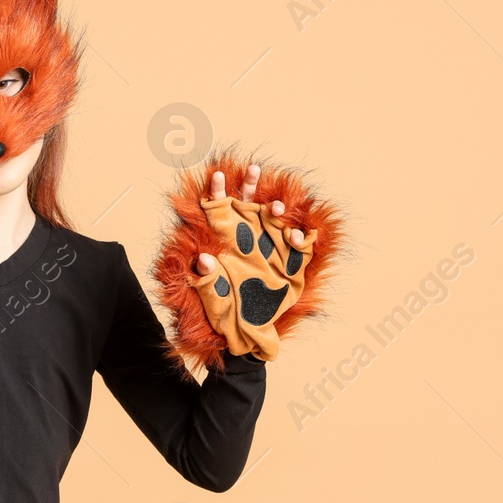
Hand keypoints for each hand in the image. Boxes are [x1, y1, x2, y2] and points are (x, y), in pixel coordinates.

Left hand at [187, 163, 318, 360]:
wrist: (249, 334)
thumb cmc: (226, 315)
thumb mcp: (214, 298)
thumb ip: (208, 279)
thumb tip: (203, 260)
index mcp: (227, 244)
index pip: (220, 212)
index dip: (218, 192)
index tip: (216, 175)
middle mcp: (248, 240)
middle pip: (249, 204)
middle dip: (250, 184)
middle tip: (252, 169)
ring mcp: (270, 248)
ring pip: (274, 217)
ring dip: (275, 208)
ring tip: (275, 209)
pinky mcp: (291, 262)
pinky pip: (298, 242)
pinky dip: (298, 236)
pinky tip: (293, 236)